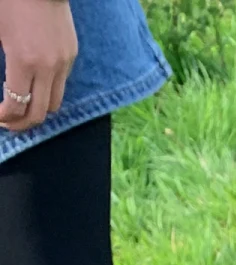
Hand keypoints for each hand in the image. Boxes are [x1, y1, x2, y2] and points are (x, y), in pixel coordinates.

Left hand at [0, 0, 77, 127]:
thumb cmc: (11, 2)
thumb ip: (2, 66)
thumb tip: (5, 89)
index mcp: (22, 61)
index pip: (15, 107)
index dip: (5, 119)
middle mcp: (46, 68)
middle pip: (38, 114)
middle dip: (22, 124)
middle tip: (10, 123)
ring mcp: (62, 62)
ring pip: (54, 104)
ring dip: (38, 111)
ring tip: (25, 107)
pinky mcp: (71, 55)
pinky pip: (61, 84)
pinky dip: (48, 91)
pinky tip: (36, 84)